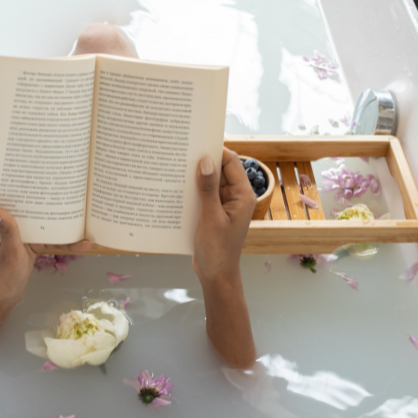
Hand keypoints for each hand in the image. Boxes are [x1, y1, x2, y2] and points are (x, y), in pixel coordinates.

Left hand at [0, 207, 92, 340]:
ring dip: (66, 229)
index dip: (34, 195)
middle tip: (77, 201)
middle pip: (39, 215)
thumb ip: (8, 230)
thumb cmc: (2, 276)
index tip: (51, 186)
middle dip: (57, 209)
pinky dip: (66, 244)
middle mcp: (16, 228)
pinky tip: (83, 245)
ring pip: (49, 229)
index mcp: (5, 225)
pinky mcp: (34, 248)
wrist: (3, 299)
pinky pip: (52, 242)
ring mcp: (26, 238)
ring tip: (86, 224)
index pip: (22, 205)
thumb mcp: (9, 252)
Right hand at [192, 148, 256, 367]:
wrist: (216, 276)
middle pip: (220, 170)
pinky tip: (176, 189)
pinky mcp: (213, 214)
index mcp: (242, 195)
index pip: (231, 162)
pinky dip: (193, 192)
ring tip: (175, 168)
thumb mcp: (210, 218)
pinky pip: (203, 196)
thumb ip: (208, 189)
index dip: (215, 150)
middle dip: (203, 162)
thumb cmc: (217, 250)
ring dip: (195, 178)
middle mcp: (235, 197)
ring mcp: (224, 205)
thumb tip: (205, 161)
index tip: (196, 142)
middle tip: (181, 153)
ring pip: (210, 183)